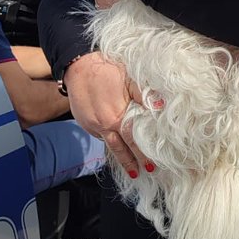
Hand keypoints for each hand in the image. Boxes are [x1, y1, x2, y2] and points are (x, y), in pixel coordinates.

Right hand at [64, 52, 150, 176]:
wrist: (78, 66)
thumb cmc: (106, 70)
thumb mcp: (129, 79)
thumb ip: (144, 95)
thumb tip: (160, 106)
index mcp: (117, 117)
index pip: (133, 140)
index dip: (143, 153)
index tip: (151, 165)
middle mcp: (104, 125)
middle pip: (120, 149)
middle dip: (131, 162)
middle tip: (142, 172)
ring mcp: (92, 126)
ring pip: (108, 145)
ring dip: (120, 157)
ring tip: (130, 169)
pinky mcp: (84, 123)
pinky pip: (99, 136)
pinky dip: (108, 141)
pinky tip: (116, 145)